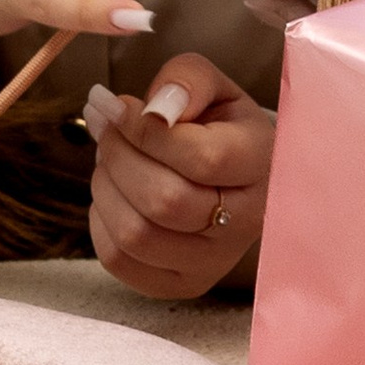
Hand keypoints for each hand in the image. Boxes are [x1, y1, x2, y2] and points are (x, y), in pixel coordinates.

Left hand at [84, 51, 276, 298]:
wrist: (236, 179)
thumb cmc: (221, 129)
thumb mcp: (216, 89)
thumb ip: (188, 80)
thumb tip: (155, 108)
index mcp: (262, 166)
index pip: (202, 159)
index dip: (146, 130)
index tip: (116, 104)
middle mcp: (245, 223)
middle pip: (164, 200)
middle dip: (119, 155)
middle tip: (106, 126)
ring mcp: (213, 262)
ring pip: (136, 234)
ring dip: (106, 186)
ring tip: (111, 158)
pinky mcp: (180, 283)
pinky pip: (118, 260)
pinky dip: (101, 220)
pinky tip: (116, 193)